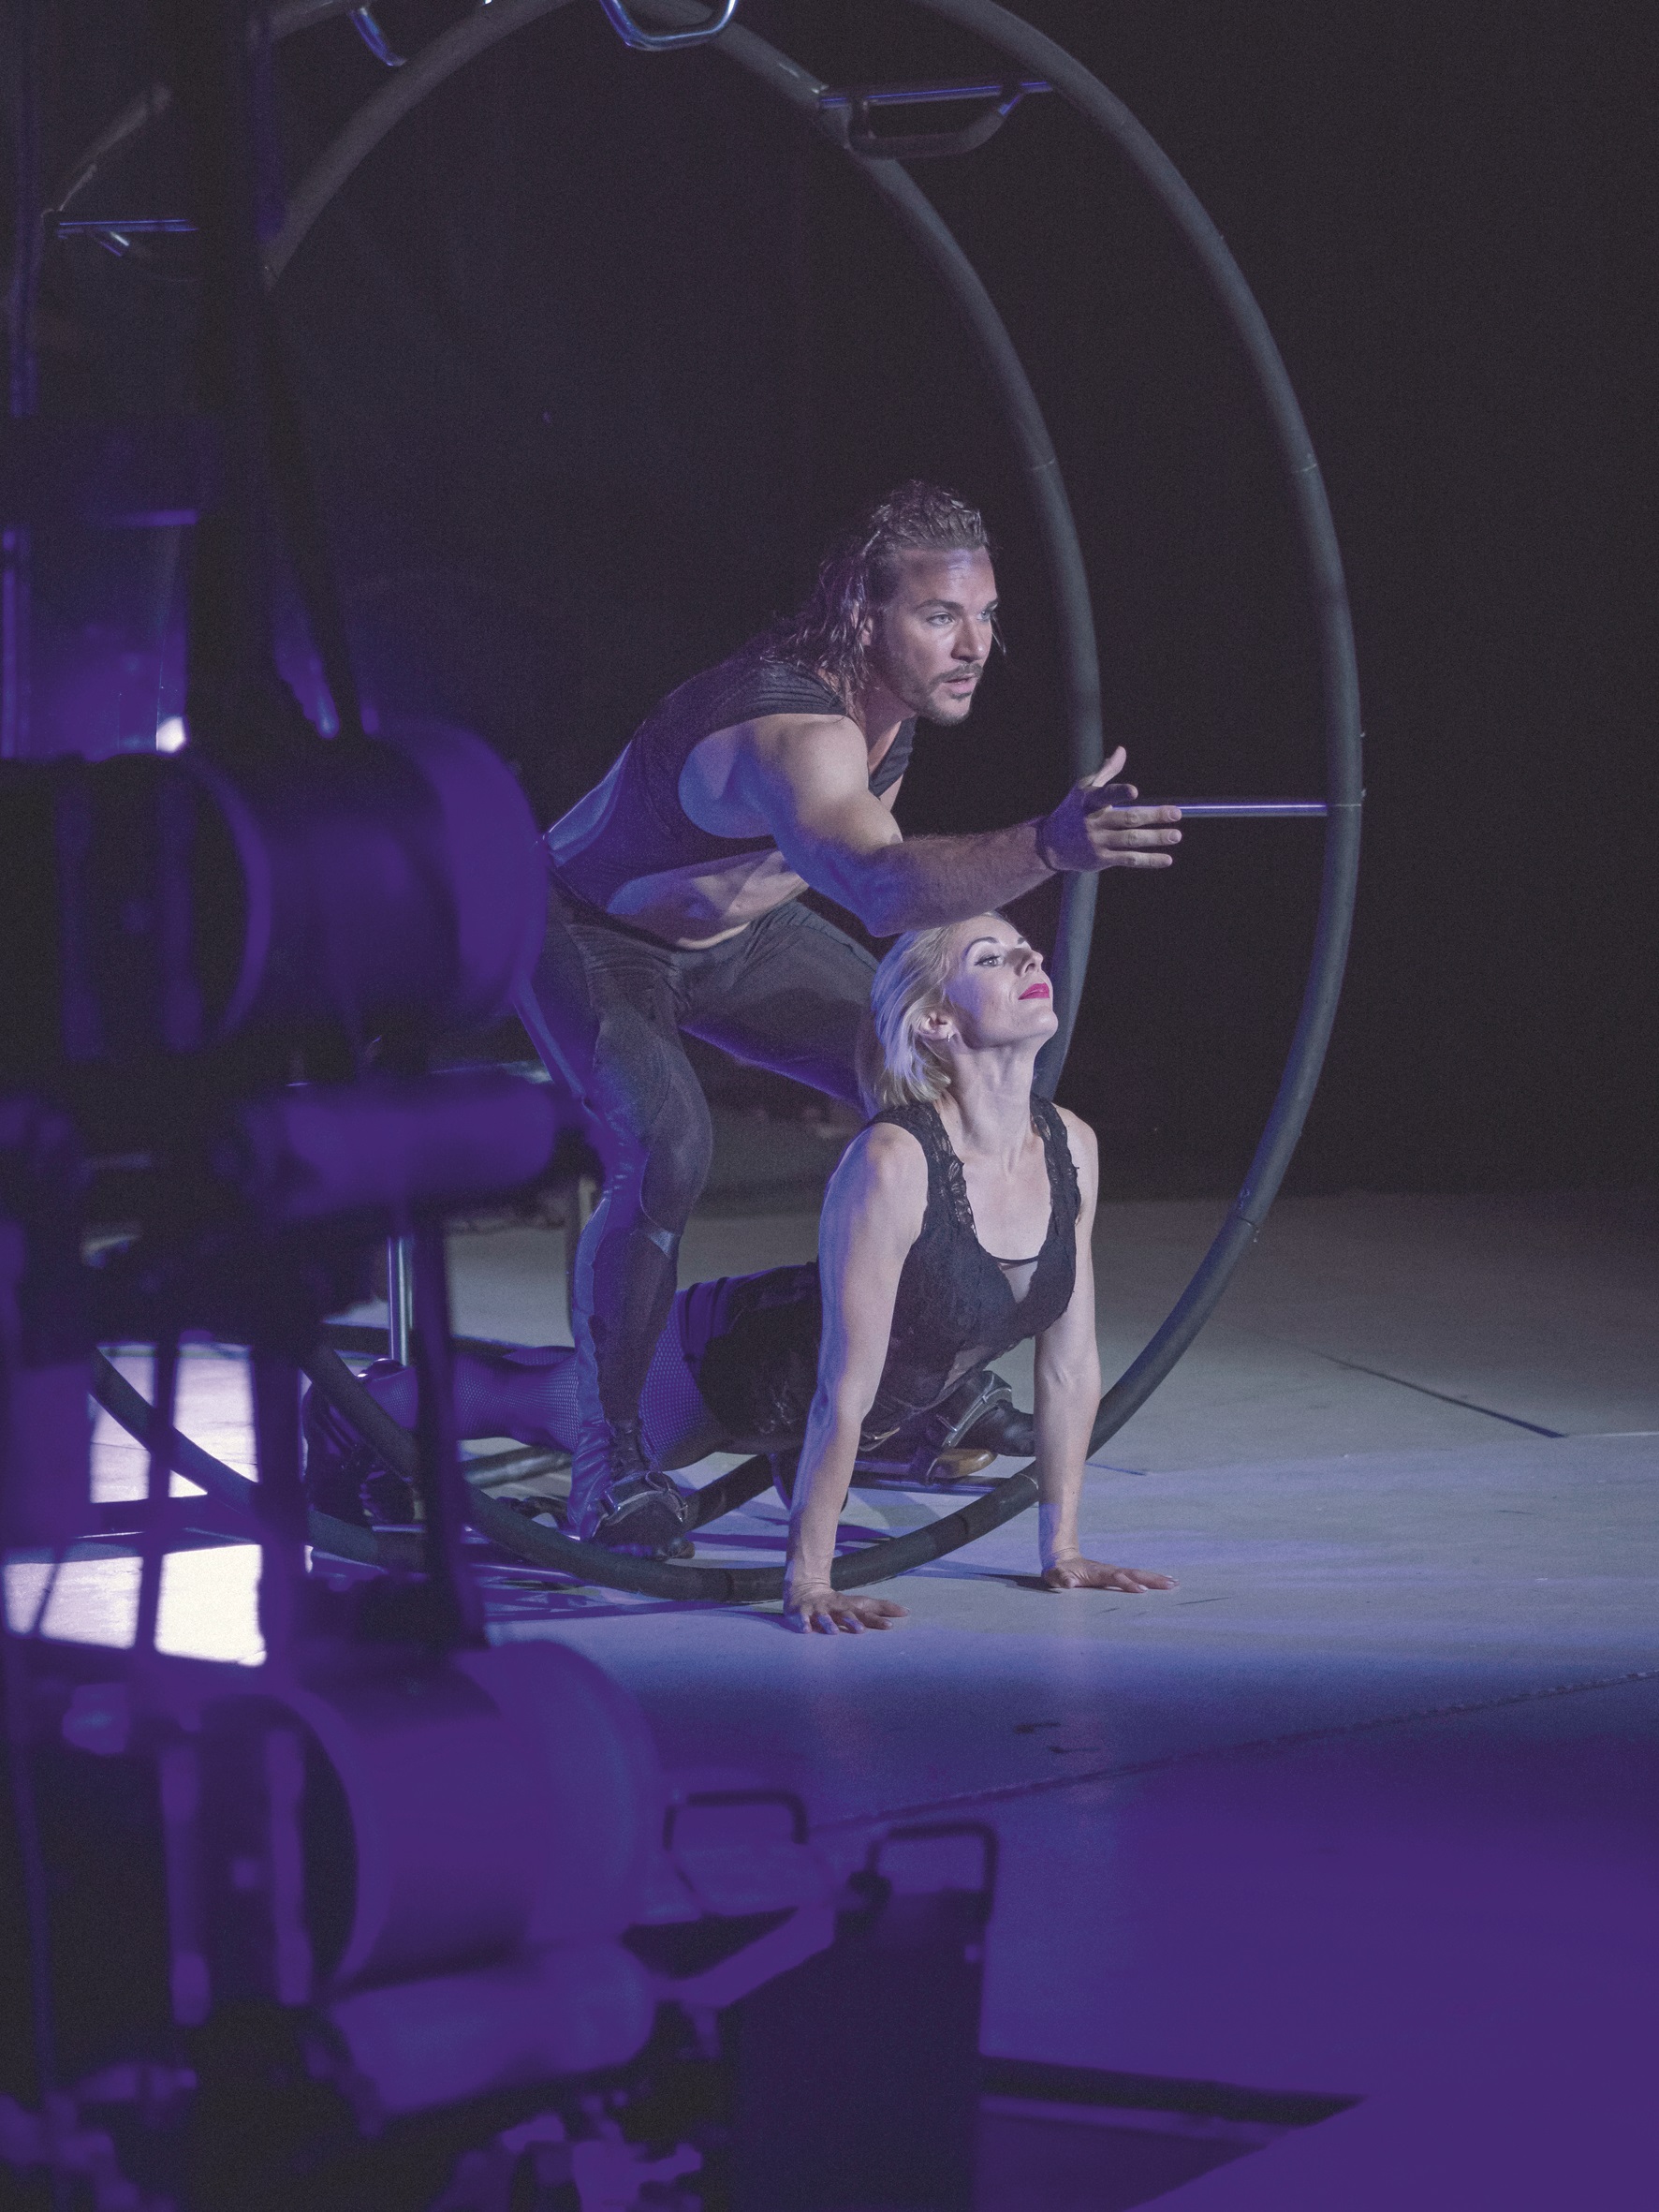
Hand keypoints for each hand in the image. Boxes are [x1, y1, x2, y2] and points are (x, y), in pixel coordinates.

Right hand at [784, 1582, 908, 1633]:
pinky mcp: (801, 1612)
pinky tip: (806, 1631)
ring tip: (833, 1632)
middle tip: (860, 1630)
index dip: (877, 1620)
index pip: (866, 1614)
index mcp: (850, 1607)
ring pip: (824, 1617)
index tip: (890, 1626)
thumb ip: (881, 1608)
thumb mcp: (859, 1603)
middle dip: (852, 1622)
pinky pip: (802, 1618)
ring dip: (829, 1624)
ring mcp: (818, 1609)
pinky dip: (803, 1623)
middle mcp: (835, 1608)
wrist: (806, 1588)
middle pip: (846, 1614)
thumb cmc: (839, 1602)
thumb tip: (907, 1612)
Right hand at [1037, 748, 1181, 873]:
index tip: (1134, 792)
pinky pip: (1129, 859)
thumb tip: (1121, 751)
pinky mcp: (1101, 859)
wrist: (1050, 844)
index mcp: (1089, 801)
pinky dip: (1148, 860)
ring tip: (1176, 835)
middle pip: (1127, 819)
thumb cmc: (1072, 811)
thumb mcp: (1084, 788)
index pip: (1105, 795)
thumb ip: (1106, 771)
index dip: (1119, 793)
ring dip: (1155, 838)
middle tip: (1176, 813)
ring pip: (1131, 840)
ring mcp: (1098, 842)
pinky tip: (1167, 858)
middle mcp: (1093, 822)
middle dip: (1153, 816)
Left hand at [1041, 1555, 1176, 1592]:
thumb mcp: (1055, 1575)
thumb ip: (1061, 1578)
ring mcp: (1113, 1571)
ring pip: (1137, 1573)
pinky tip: (1163, 1582)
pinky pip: (1135, 1576)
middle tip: (1171, 1585)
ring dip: (1155, 1578)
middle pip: (1133, 1573)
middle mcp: (1109, 1570)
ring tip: (1174, 1583)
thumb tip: (1069, 1583)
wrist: (1061, 1558)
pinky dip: (1150, 1579)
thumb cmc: (1058, 1571)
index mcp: (1097, 1572)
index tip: (1141, 1590)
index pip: (1115, 1578)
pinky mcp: (1116, 1575)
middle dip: (1151, 1579)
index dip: (1127, 1583)